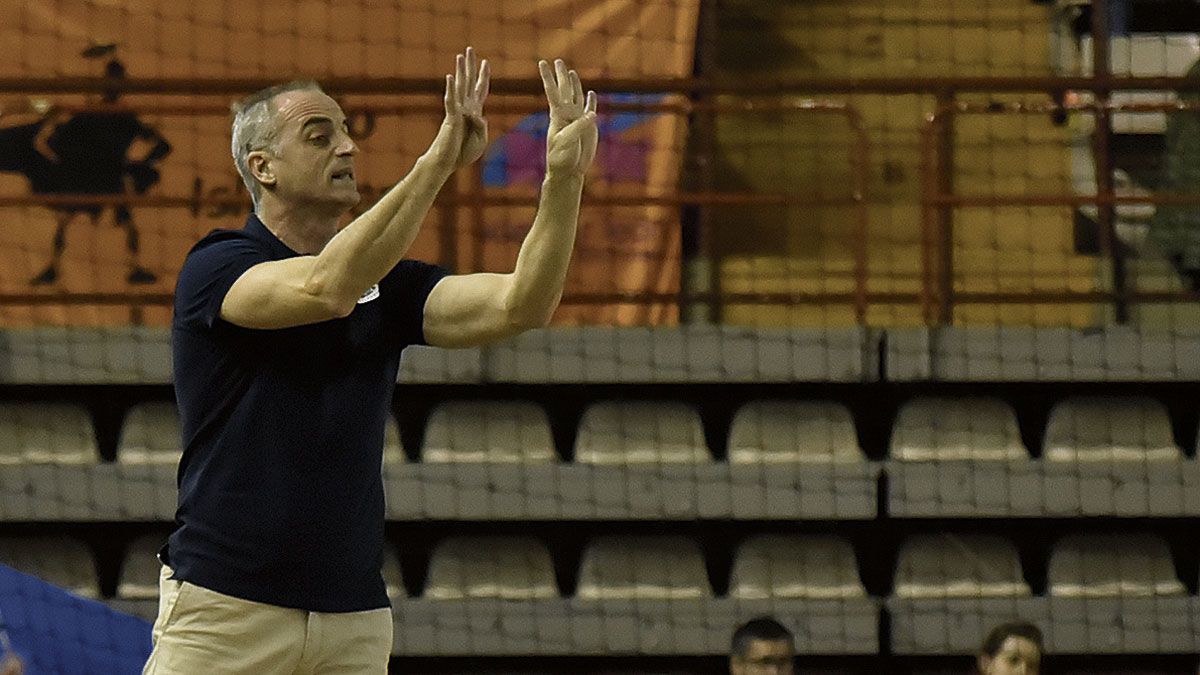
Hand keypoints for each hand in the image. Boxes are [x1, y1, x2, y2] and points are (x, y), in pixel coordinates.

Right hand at [439, 46, 489, 170]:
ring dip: (460, 72)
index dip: (483, 77)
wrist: (447, 163)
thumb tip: (479, 115)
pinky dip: (451, 90)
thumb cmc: (462, 153)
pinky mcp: (450, 119)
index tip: (486, 63)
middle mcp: (464, 108)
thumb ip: (482, 126)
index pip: (480, 90)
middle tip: (470, 49)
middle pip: (468, 82)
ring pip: (459, 88)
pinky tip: (450, 77)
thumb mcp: (480, 140)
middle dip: (471, 66)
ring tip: (460, 56)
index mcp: (474, 113)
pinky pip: (451, 102)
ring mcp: (456, 112)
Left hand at [539, 59, 597, 176]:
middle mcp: (567, 114)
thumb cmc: (562, 158)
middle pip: (564, 90)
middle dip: (560, 76)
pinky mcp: (588, 127)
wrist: (569, 171)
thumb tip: (592, 113)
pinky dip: (591, 101)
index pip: (552, 92)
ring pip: (576, 97)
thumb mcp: (567, 142)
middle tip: (557, 60)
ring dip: (574, 84)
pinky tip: (591, 94)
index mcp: (558, 116)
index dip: (548, 77)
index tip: (542, 63)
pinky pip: (589, 109)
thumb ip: (578, 127)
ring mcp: (577, 120)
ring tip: (571, 72)